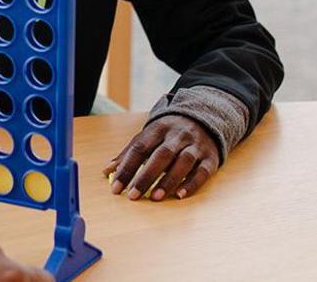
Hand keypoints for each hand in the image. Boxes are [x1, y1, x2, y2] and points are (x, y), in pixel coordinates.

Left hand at [103, 115, 219, 201]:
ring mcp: (195, 146)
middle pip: (161, 155)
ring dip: (168, 181)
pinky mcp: (210, 158)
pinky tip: (180, 195)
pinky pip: (202, 171)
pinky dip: (192, 184)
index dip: (126, 168)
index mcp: (158, 129)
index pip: (139, 148)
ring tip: (156, 197)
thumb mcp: (148, 137)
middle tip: (133, 195)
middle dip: (146, 176)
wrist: (203, 120)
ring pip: (183, 162)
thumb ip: (129, 154)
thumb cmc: (168, 134)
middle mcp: (177, 136)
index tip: (116, 187)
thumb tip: (107, 171)